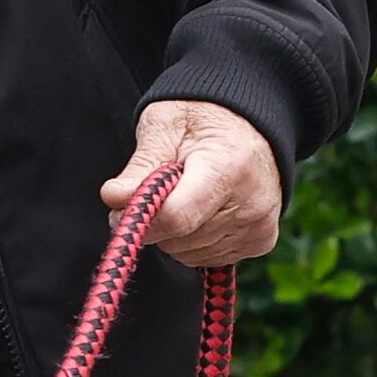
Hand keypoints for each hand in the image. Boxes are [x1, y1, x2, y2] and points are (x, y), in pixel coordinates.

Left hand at [107, 99, 282, 271]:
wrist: (249, 119)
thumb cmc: (202, 117)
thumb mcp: (164, 126)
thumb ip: (141, 166)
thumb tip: (114, 198)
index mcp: (227, 168)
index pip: (177, 217)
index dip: (142, 218)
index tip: (124, 205)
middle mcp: (251, 202)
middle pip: (179, 239)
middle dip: (158, 220)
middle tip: (164, 187)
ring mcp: (260, 225)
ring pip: (189, 254)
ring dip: (176, 232)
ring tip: (188, 193)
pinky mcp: (262, 240)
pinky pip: (209, 258)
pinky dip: (196, 241)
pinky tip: (204, 210)